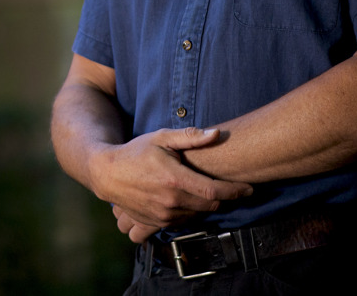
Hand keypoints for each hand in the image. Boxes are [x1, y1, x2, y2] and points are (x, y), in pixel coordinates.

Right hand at [90, 127, 250, 237]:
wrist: (107, 174)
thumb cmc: (135, 152)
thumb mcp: (161, 138)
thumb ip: (190, 137)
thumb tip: (216, 133)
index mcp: (175, 180)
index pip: (215, 192)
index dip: (235, 191)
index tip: (249, 189)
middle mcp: (171, 201)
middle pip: (210, 205)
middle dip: (222, 197)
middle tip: (228, 186)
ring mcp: (164, 215)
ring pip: (198, 214)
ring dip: (205, 205)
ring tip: (202, 189)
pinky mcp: (157, 223)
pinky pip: (183, 221)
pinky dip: (190, 211)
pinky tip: (185, 198)